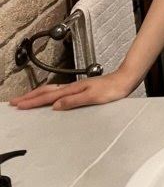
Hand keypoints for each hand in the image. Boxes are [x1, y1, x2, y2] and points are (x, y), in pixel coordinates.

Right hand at [9, 69, 135, 109]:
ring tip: (27, 99)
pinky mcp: (82, 88)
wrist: (125, 80)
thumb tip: (55, 106)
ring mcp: (77, 87)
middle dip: (30, 97)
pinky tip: (51, 98)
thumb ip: (74, 101)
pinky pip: (60, 91)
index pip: (48, 96)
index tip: (18, 105)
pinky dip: (49, 94)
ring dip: (38, 95)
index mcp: (73, 89)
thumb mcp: (93, 97)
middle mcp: (73, 87)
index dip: (32, 101)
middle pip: (46, 91)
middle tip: (15, 102)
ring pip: (52, 90)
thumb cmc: (112, 89)